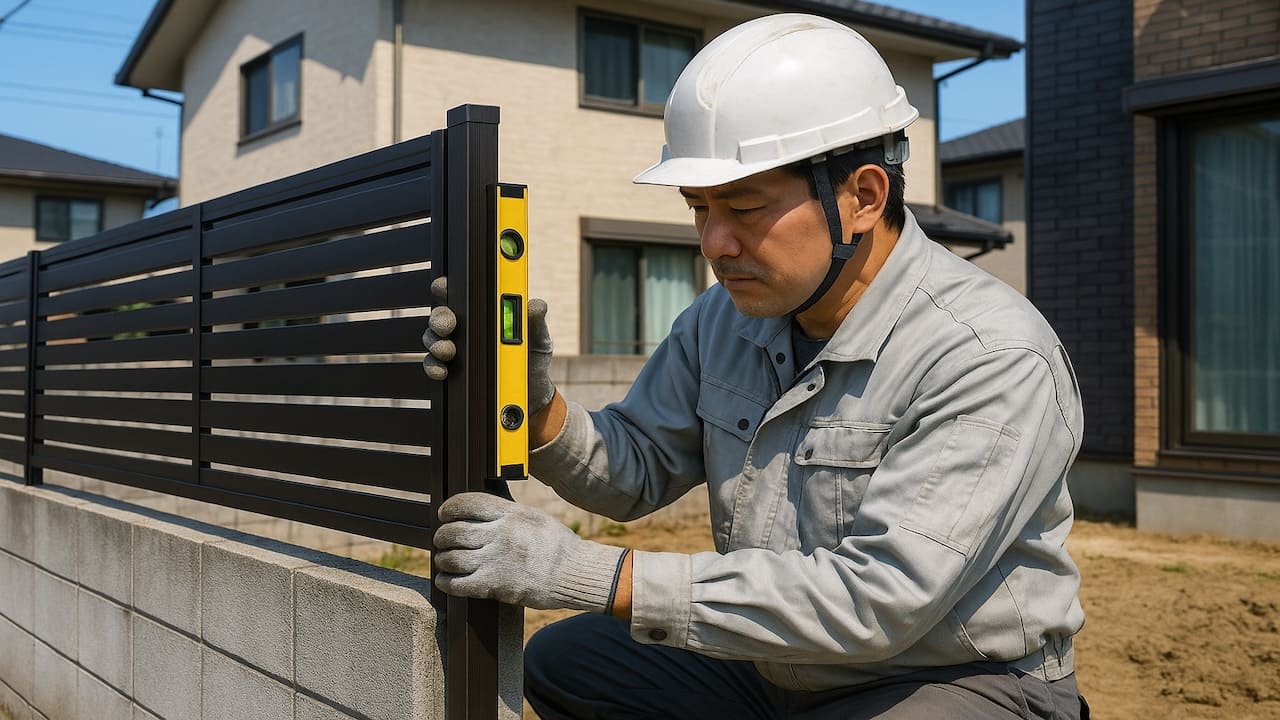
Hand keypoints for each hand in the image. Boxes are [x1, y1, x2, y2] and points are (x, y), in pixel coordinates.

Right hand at [421, 280, 555, 417]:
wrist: (532, 393)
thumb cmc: (533, 357)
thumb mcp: (538, 337)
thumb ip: (536, 320)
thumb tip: (537, 306)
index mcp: (483, 312)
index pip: (459, 292)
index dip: (447, 286)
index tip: (444, 286)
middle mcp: (465, 328)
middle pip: (441, 315)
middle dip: (440, 317)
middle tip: (448, 325)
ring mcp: (455, 349)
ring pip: (433, 339)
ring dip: (436, 343)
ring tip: (448, 350)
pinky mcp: (451, 372)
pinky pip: (433, 366)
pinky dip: (434, 367)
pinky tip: (443, 370)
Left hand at [433, 492, 626, 611]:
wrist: (575, 573)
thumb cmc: (557, 545)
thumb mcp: (534, 517)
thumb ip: (507, 513)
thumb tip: (480, 510)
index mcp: (510, 513)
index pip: (466, 503)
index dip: (449, 508)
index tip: (445, 515)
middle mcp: (500, 534)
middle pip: (453, 532)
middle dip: (442, 537)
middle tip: (443, 541)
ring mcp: (496, 561)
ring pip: (451, 558)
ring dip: (443, 560)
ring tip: (445, 561)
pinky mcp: (495, 586)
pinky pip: (457, 584)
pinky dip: (446, 582)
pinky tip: (446, 580)